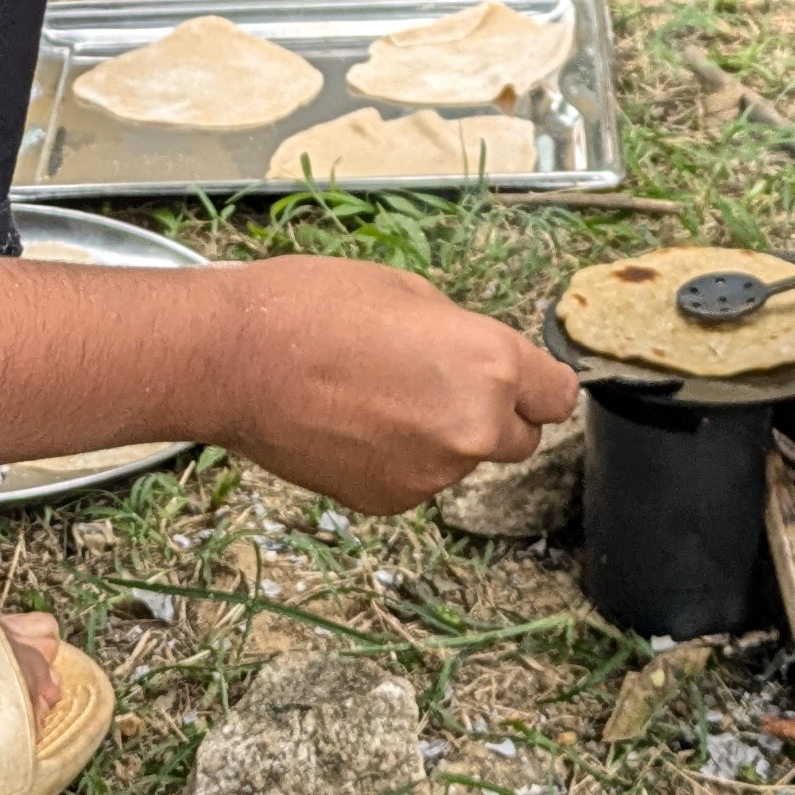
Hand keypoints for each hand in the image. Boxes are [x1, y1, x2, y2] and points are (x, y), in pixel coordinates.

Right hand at [204, 260, 578, 513]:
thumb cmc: (314, 308)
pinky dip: (400, 458)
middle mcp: (472, 429)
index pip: (558, 397)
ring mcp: (430, 474)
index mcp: (490, 365)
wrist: (237, 361)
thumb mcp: (411, 293)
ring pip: (462, 459)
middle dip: (496, 414)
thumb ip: (463, 337)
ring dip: (441, 435)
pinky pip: (417, 478)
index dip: (541, 385)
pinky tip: (356, 424)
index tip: (527, 381)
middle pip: (521, 439)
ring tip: (379, 395)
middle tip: (443, 382)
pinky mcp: (389, 500)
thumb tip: (476, 362)